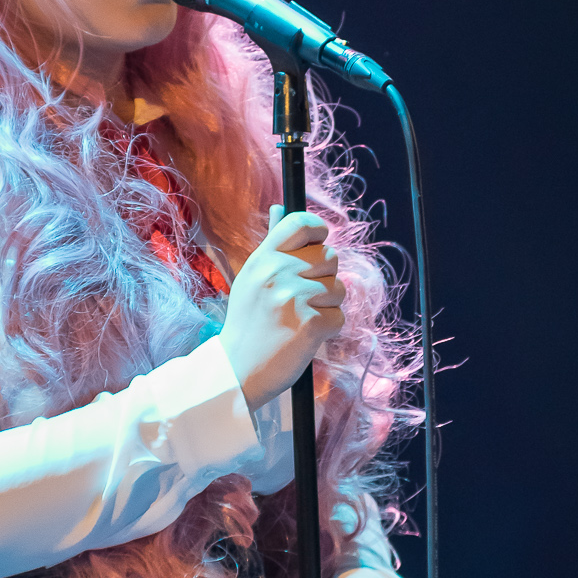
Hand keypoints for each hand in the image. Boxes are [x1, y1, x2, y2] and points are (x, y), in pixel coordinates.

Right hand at [219, 204, 346, 411]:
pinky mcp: (311, 324)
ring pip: (339, 288)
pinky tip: (304, 337)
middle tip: (300, 300)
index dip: (318, 231)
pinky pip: (339, 317)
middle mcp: (278, 272)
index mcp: (264, 258)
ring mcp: (295, 297)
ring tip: (299, 320)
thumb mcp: (252, 278)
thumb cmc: (248, 323)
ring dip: (327, 306)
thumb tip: (279, 207)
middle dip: (324, 278)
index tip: (317, 246)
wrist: (238, 369)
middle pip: (330, 257)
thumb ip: (272, 244)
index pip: (301, 222)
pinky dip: (328, 330)